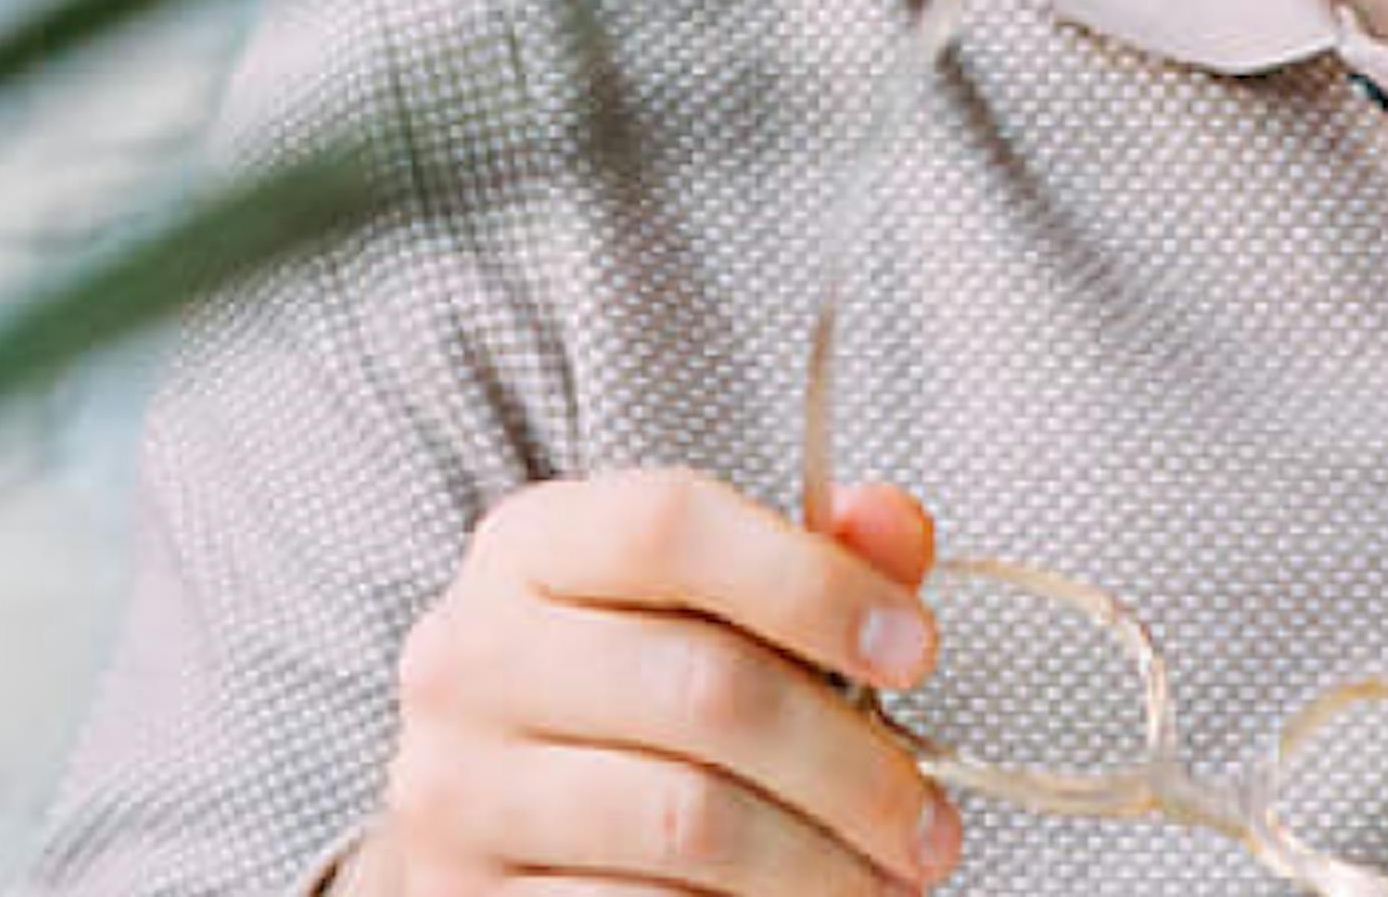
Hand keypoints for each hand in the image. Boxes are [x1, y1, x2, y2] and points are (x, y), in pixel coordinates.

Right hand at [353, 468, 957, 895]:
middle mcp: (470, 657)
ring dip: (816, 863)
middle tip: (930, 819)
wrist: (488, 801)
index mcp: (529, 545)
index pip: (672, 526)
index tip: (917, 648)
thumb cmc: (624, 679)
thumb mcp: (701, 592)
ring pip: (684, 821)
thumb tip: (897, 529)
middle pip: (703, 690)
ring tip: (889, 880)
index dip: (812, 583)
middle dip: (849, 764)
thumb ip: (810, 552)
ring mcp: (457, 789)